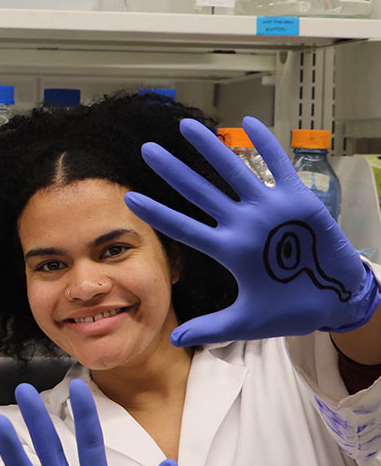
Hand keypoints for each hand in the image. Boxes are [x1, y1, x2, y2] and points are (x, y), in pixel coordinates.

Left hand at [123, 116, 378, 345]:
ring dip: (212, 150)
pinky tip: (250, 124)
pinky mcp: (299, 202)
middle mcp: (243, 225)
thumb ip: (211, 328)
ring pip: (234, 173)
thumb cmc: (291, 309)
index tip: (130, 198)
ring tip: (187, 127)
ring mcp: (269, 211)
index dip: (158, 213)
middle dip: (173, 172)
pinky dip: (268, 147)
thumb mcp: (246, 323)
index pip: (184, 227)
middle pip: (200, 193)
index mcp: (229, 250)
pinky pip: (281, 168)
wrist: (334, 301)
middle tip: (147, 150)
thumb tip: (175, 341)